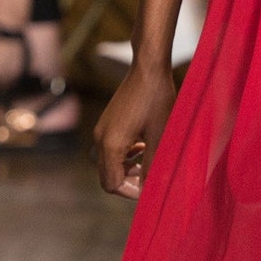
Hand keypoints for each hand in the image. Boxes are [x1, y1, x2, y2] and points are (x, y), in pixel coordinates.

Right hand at [93, 61, 176, 199]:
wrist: (148, 68)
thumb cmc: (158, 100)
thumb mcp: (160, 137)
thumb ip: (153, 166)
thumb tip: (151, 190)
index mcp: (111, 145)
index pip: (112, 184)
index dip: (131, 192)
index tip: (151, 187)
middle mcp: (100, 139)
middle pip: (107, 176)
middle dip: (128, 182)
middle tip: (150, 176)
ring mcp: (101, 130)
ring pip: (108, 163)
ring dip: (126, 168)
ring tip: (148, 160)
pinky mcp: (107, 122)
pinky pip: (110, 149)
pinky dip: (125, 155)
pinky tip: (143, 146)